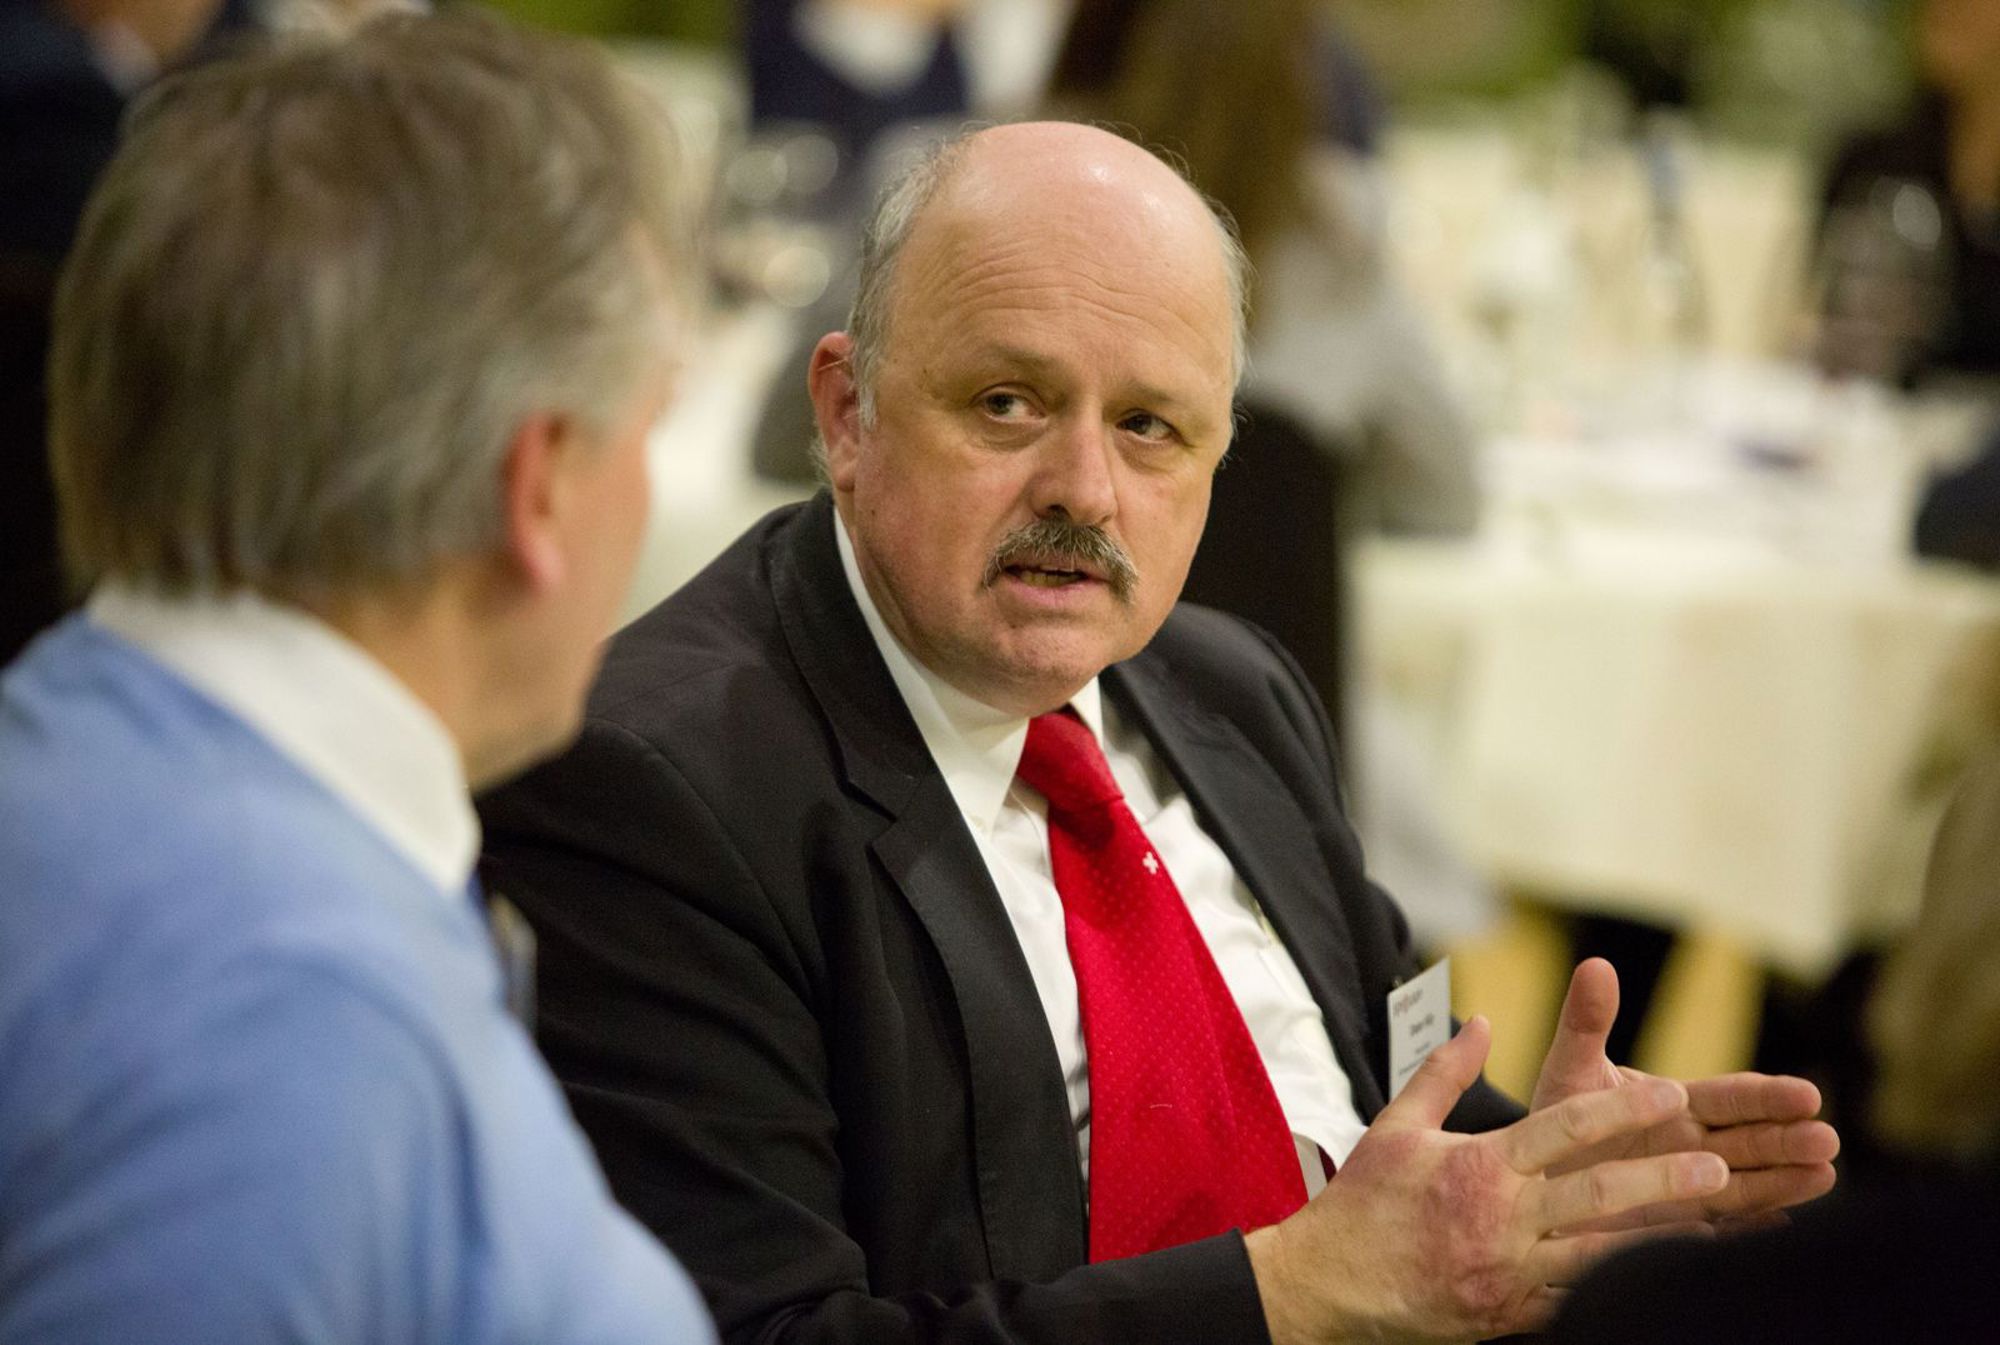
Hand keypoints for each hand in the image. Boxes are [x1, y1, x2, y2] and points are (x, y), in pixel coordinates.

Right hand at [1246, 1015, 1726, 1343]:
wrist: (1331, 1285)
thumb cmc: (1363, 1203)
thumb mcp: (1396, 1125)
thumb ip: (1446, 1071)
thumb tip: (1482, 1022)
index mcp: (1480, 1166)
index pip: (1565, 1128)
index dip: (1624, 1110)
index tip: (1670, 1095)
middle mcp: (1503, 1218)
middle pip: (1599, 1193)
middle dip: (1664, 1179)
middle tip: (1717, 1164)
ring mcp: (1511, 1272)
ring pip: (1603, 1254)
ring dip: (1661, 1239)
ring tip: (1711, 1225)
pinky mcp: (1512, 1314)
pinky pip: (1580, 1302)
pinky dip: (1624, 1290)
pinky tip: (1660, 1281)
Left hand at [1529, 958, 1839, 1226]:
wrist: (1534, 1177)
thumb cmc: (1557, 1117)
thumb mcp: (1570, 1068)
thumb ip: (1586, 1024)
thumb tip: (1595, 964)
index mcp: (1675, 1103)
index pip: (1731, 1098)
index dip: (1767, 1096)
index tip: (1807, 1095)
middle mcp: (1692, 1147)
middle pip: (1751, 1142)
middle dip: (1789, 1141)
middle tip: (1827, 1141)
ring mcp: (1689, 1189)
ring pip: (1747, 1184)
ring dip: (1786, 1182)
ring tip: (1825, 1177)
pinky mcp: (1675, 1230)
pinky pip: (1717, 1230)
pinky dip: (1748, 1229)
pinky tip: (1783, 1227)